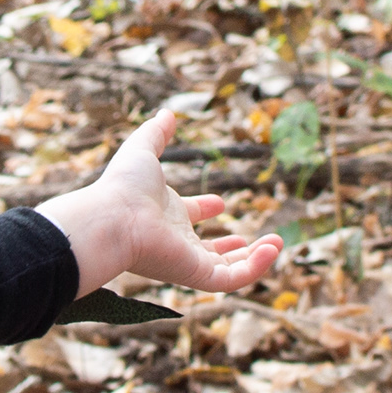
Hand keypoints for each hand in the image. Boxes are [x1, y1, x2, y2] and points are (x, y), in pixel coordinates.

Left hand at [37, 104, 285, 298]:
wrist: (114, 219)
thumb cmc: (124, 186)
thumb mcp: (143, 149)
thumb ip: (156, 133)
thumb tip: (167, 113)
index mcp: (165, 214)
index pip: (188, 217)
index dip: (204, 209)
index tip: (220, 203)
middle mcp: (176, 240)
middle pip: (209, 250)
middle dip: (235, 247)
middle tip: (260, 239)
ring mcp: (187, 260)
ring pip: (226, 269)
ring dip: (253, 259)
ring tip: (277, 244)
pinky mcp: (195, 274)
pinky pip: (231, 279)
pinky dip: (255, 269)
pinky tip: (272, 250)